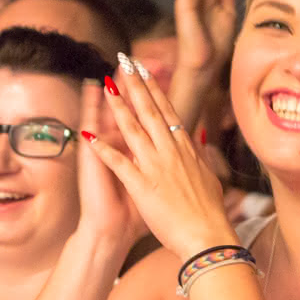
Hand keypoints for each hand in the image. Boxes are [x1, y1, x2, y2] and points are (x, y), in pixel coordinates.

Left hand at [86, 55, 230, 260]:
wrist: (208, 237)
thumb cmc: (210, 212)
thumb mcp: (209, 178)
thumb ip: (200, 157)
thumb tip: (198, 139)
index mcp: (185, 149)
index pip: (167, 111)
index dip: (155, 89)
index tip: (146, 71)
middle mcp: (170, 152)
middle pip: (151, 112)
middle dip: (137, 85)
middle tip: (126, 61)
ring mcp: (156, 167)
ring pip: (133, 130)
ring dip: (118, 107)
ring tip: (107, 86)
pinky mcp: (142, 186)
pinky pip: (119, 164)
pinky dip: (104, 150)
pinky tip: (90, 136)